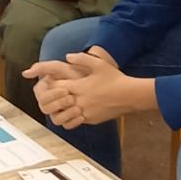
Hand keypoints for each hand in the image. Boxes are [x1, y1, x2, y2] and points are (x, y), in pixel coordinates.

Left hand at [25, 50, 143, 128]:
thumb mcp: (98, 64)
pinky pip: (74, 123)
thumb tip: (67, 56)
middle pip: (55, 104)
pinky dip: (71, 119)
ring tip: (62, 106)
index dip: (50, 86)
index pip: (54, 88)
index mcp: (78, 86)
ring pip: (61, 116)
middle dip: (51, 100)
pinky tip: (74, 112)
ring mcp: (84, 111)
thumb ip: (81, 58)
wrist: (130, 95)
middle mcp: (78, 100)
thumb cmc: (115, 78)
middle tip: (53, 97)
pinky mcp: (91, 120)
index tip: (52, 84)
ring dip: (59, 111)